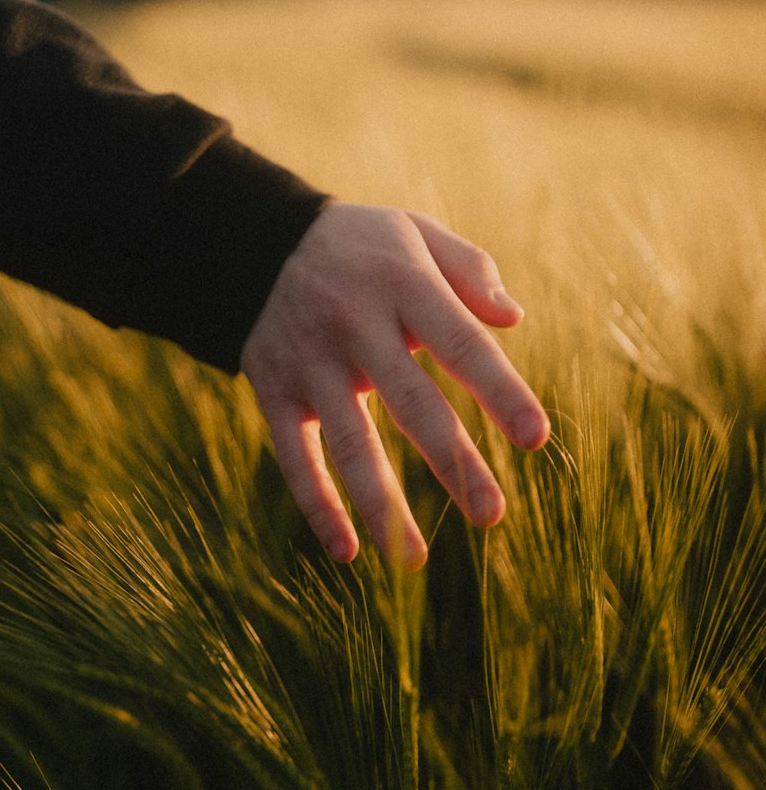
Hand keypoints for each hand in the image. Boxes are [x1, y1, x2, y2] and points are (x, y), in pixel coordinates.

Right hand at [239, 201, 549, 570]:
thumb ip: (468, 269)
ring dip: (382, 504)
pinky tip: (347, 551)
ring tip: (414, 558)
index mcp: (402, 284)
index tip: (536, 440)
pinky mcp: (274, 390)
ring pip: (350, 442)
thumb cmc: (358, 245)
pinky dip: (318, 505)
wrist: (252, 241)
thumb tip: (513, 321)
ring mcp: (311, 362)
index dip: (499, 392)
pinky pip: (295, 456)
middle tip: (491, 514)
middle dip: (453, 462)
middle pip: (411, 403)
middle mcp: (355, 324)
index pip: (461, 344)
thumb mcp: (414, 231)